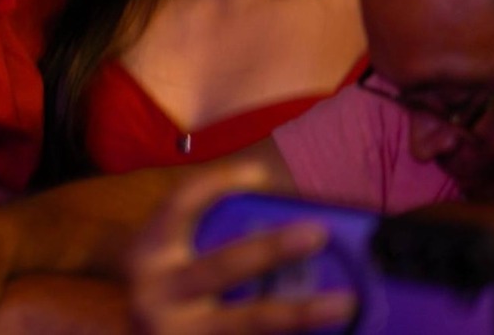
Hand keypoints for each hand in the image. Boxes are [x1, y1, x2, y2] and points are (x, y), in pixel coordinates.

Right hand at [126, 162, 355, 334]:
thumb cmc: (164, 297)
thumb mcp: (167, 262)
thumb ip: (207, 241)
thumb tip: (283, 218)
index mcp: (149, 254)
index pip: (179, 206)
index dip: (217, 185)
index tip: (260, 174)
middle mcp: (156, 294)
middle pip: (220, 267)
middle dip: (270, 249)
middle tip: (318, 232)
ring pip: (246, 323)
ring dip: (298, 314)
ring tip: (344, 303)